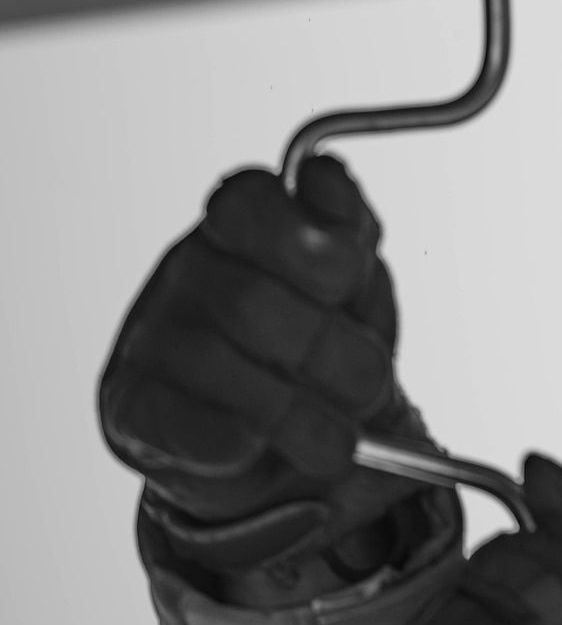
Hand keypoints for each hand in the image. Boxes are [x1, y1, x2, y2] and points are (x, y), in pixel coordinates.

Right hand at [99, 155, 427, 570]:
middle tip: (370, 384)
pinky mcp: (128, 407)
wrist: (278, 448)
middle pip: (250, 299)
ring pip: (220, 366)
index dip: (307, 238)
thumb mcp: (353, 286)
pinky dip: (240, 442)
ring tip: (339, 438)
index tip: (347, 275)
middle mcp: (186, 272)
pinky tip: (262, 445)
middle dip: (330, 351)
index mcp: (239, 227)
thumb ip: (347, 228)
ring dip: (301, 413)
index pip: (249, 199)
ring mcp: (148, 337)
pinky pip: (186, 424)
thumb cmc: (317, 350)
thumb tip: (324, 176)